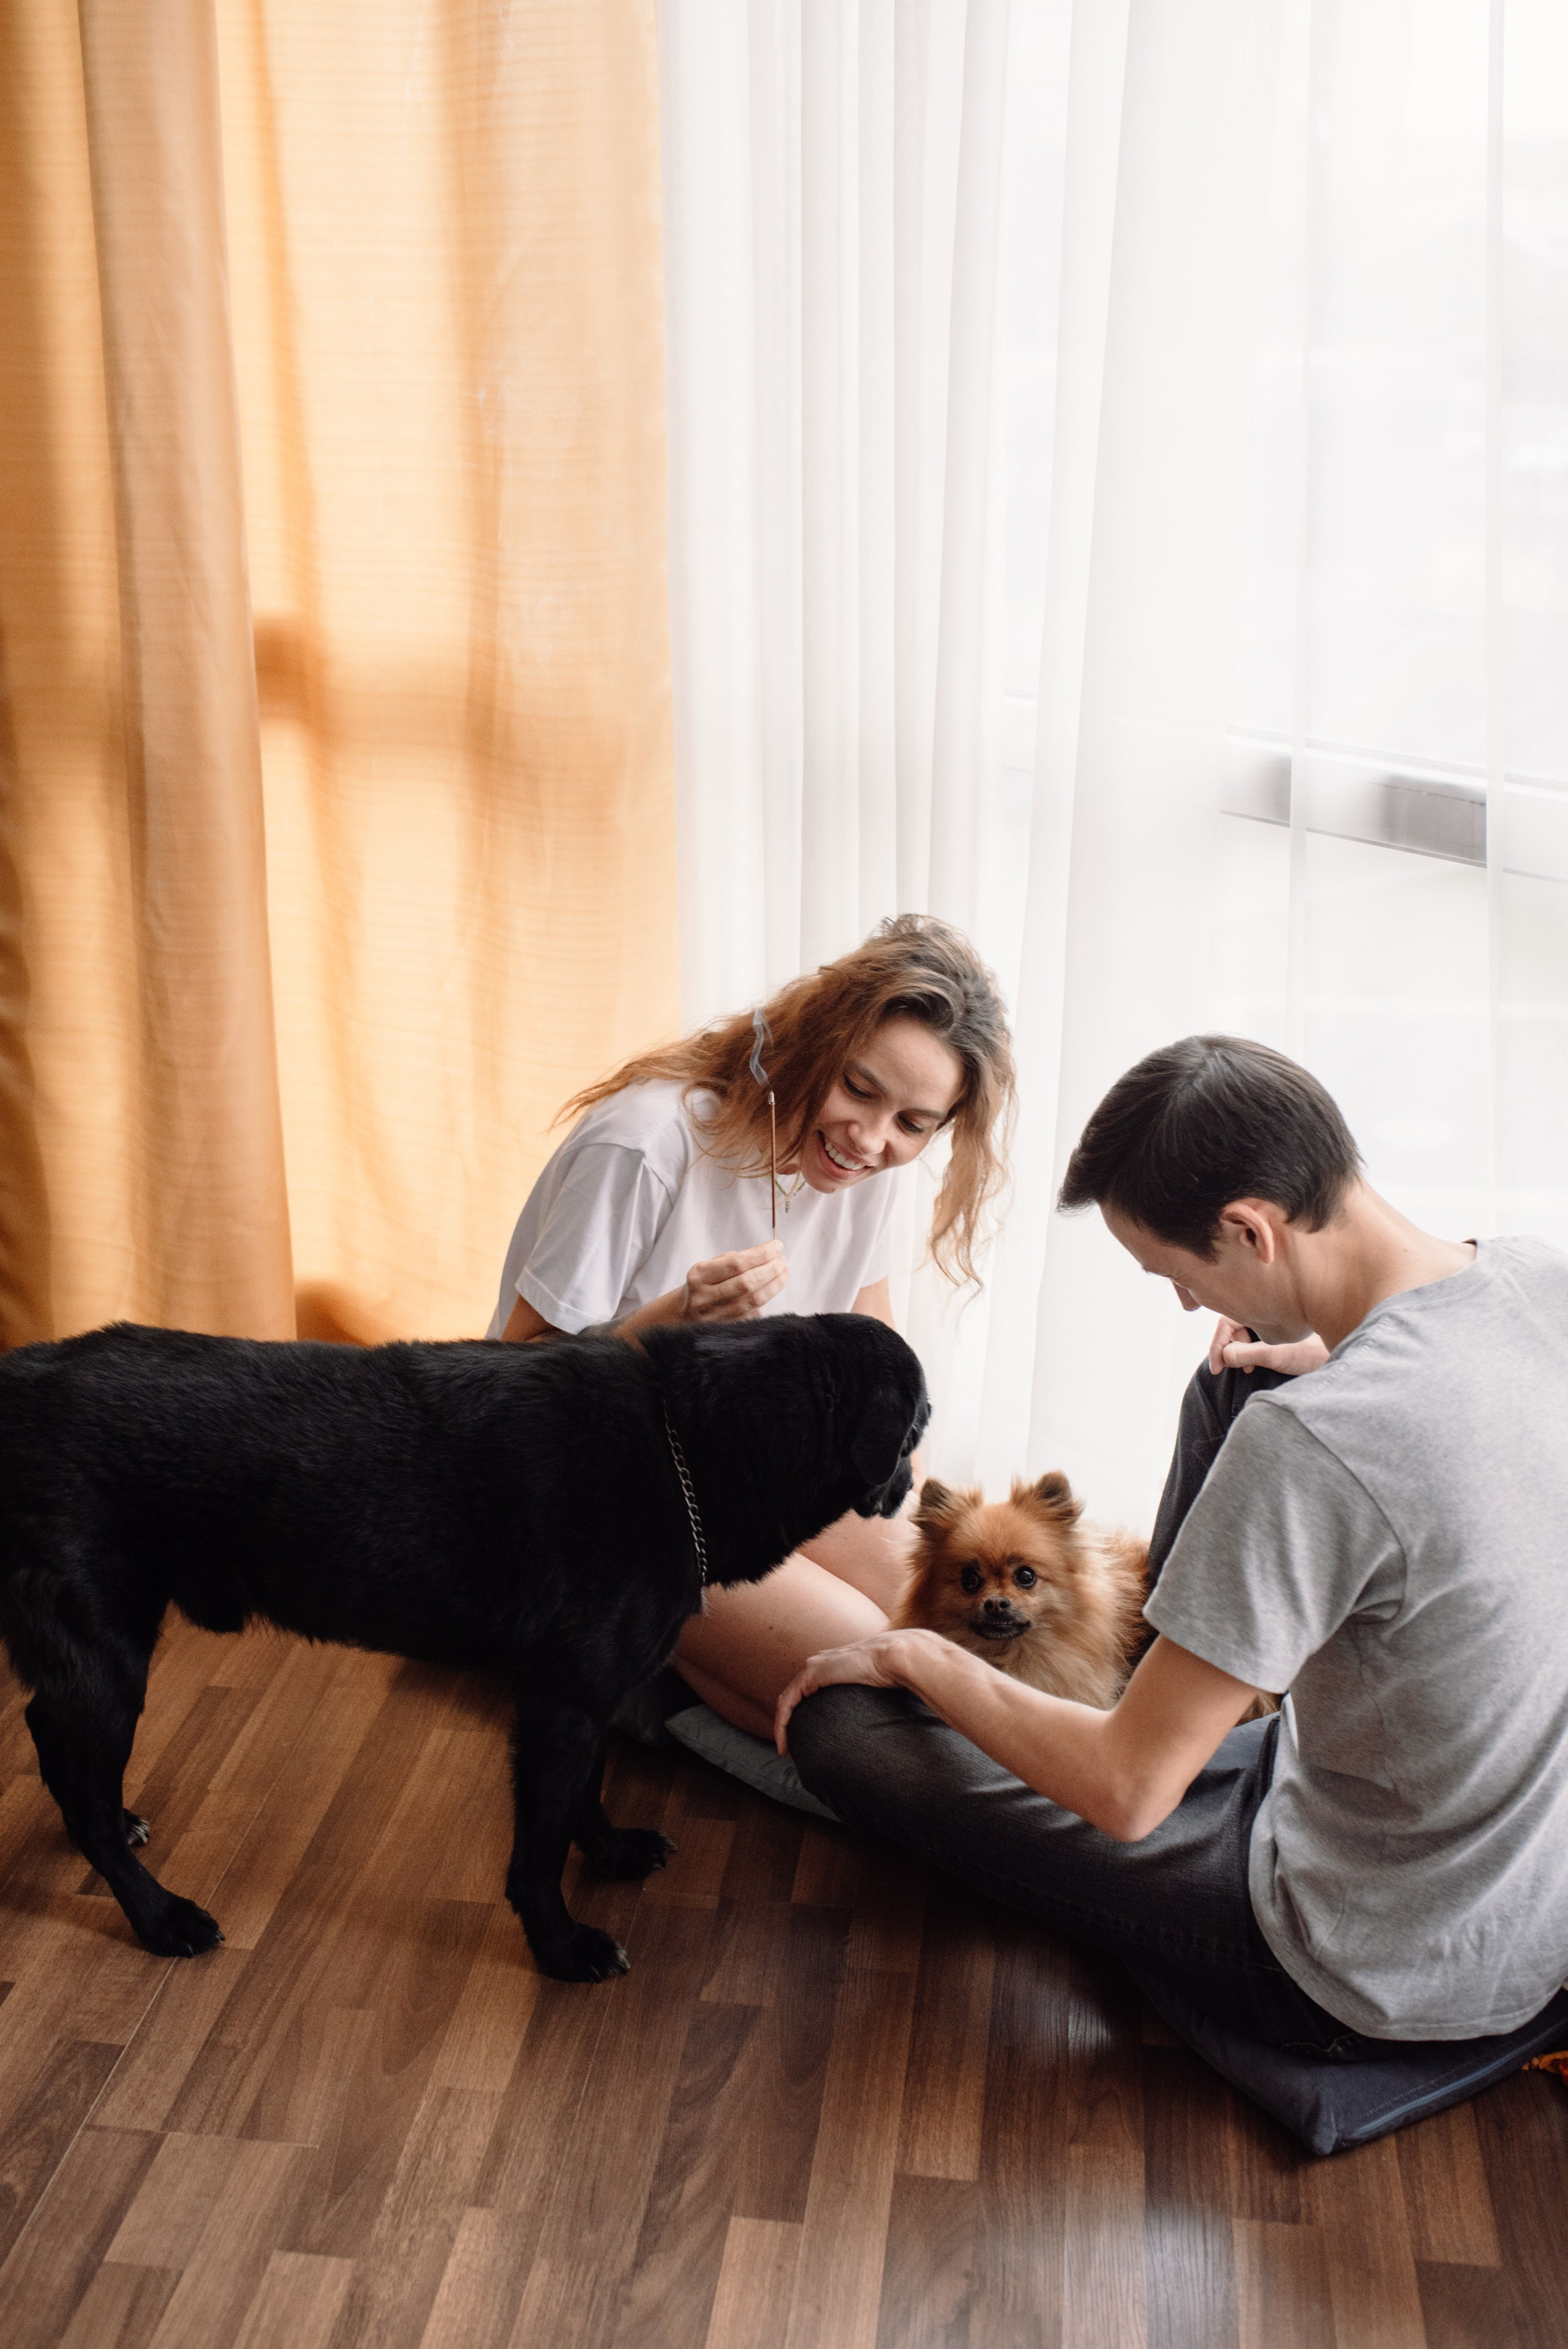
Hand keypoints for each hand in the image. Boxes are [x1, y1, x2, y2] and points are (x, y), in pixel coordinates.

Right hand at [681, 1241, 787, 1322]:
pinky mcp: (726, 1329)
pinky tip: (772, 1289)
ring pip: (753, 1301)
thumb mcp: (711, 1266)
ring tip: (784, 1272)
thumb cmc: (705, 1283)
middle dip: (770, 1269)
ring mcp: (714, 1316)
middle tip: (782, 1260)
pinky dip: (766, 1299)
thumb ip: (737, 1259)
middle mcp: (704, 1297)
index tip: (777, 1246)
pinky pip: (753, 1314)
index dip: (761, 1254)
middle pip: (746, 1283)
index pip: (736, 1263)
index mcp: (699, 1275)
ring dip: (774, 1285)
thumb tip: (771, 1253)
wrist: (684, 1313)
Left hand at [774, 1627, 939, 1751]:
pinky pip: (788, 1703)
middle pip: (793, 1696)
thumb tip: (884, 1723)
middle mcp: (819, 1664)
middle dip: (788, 1722)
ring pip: (786, 1701)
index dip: (802, 1714)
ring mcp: (813, 1667)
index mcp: (833, 1666)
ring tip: (784, 1749)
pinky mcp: (812, 1674)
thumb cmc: (896, 1673)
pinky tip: (784, 1741)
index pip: (807, 1691)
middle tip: (790, 1747)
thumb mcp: (878, 1689)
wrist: (897, 1656)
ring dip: (782, 1726)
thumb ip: (873, 1700)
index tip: (805, 1737)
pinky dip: (782, 1722)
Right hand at [1208, 1317, 1329, 1377]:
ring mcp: (1267, 1321)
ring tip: (1243, 1370)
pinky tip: (1250, 1367)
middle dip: (1225, 1349)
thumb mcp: (1279, 1355)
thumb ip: (1250, 1354)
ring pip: (1239, 1335)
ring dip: (1236, 1352)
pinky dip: (1245, 1353)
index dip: (1217, 1345)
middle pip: (1230, 1328)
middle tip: (1223, 1371)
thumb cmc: (1314, 1353)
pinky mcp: (1271, 1332)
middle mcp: (1262, 1311)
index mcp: (1262, 1308)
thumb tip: (1223, 1355)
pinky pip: (1248, 1339)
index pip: (1226, 1323)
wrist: (1339, 1358)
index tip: (1216, 1368)